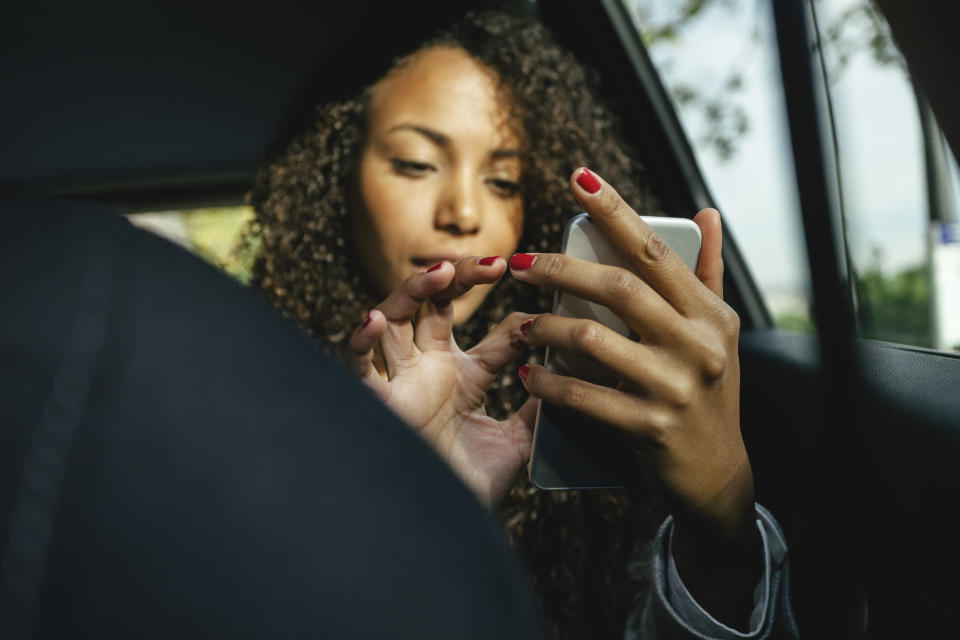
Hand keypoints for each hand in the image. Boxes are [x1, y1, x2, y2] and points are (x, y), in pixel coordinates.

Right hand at [347, 257, 536, 507]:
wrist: (438, 527)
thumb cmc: (469, 486)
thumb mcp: (514, 442)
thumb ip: (536, 408)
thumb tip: (570, 375)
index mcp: (464, 376)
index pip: (494, 336)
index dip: (518, 322)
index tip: (545, 317)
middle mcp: (430, 369)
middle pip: (436, 306)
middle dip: (458, 279)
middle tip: (491, 265)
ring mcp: (402, 380)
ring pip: (396, 318)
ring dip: (412, 291)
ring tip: (438, 272)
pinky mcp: (376, 403)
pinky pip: (358, 365)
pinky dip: (362, 341)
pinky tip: (376, 320)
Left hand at [512, 168, 759, 624]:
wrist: (718, 476)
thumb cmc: (708, 393)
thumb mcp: (716, 334)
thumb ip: (706, 273)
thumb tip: (705, 212)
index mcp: (709, 313)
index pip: (655, 251)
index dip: (615, 211)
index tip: (578, 177)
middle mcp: (699, 344)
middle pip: (619, 288)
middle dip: (561, 270)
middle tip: (521, 264)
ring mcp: (676, 387)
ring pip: (593, 339)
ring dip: (545, 328)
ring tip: (518, 324)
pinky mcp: (651, 427)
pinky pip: (585, 395)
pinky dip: (548, 382)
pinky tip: (526, 373)